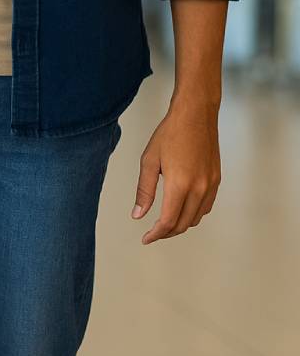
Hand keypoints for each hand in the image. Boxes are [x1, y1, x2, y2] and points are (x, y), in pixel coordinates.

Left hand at [133, 102, 220, 243]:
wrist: (195, 116)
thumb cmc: (169, 134)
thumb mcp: (149, 161)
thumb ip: (144, 191)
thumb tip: (138, 215)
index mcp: (180, 184)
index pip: (168, 221)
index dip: (155, 234)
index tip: (145, 239)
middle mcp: (200, 188)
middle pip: (183, 224)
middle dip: (166, 233)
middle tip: (151, 233)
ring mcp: (211, 185)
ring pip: (196, 217)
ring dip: (180, 225)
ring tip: (164, 223)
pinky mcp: (217, 180)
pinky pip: (206, 207)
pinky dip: (193, 214)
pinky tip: (181, 209)